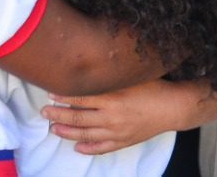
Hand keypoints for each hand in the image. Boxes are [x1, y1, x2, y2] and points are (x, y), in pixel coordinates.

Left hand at [41, 80, 200, 154]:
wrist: (173, 108)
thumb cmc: (152, 87)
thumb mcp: (128, 77)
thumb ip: (109, 76)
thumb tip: (89, 67)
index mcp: (112, 98)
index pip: (81, 98)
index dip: (64, 97)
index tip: (50, 93)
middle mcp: (112, 117)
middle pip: (79, 118)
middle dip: (59, 115)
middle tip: (44, 112)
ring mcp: (118, 132)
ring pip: (87, 135)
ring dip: (68, 132)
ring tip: (54, 129)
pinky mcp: (124, 141)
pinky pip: (103, 148)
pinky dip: (89, 149)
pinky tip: (78, 148)